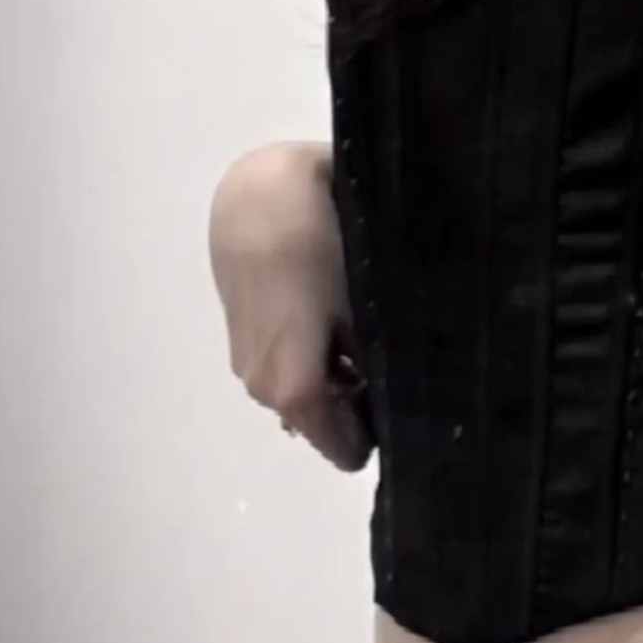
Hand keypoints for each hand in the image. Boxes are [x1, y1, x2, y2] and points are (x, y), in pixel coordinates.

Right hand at [208, 146, 372, 472]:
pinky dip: (312, 350)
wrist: (260, 190)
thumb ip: (378, 368)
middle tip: (388, 349)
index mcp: (294, 393)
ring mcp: (246, 361)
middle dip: (358, 400)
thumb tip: (397, 401)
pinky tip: (328, 303)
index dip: (379, 431)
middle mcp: (261, 389)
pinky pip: (285, 363)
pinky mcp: (239, 331)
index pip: (346, 451)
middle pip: (323, 422)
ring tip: (360, 319)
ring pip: (303, 390)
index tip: (403, 397)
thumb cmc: (323, 247)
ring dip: (334, 372)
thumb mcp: (366, 310)